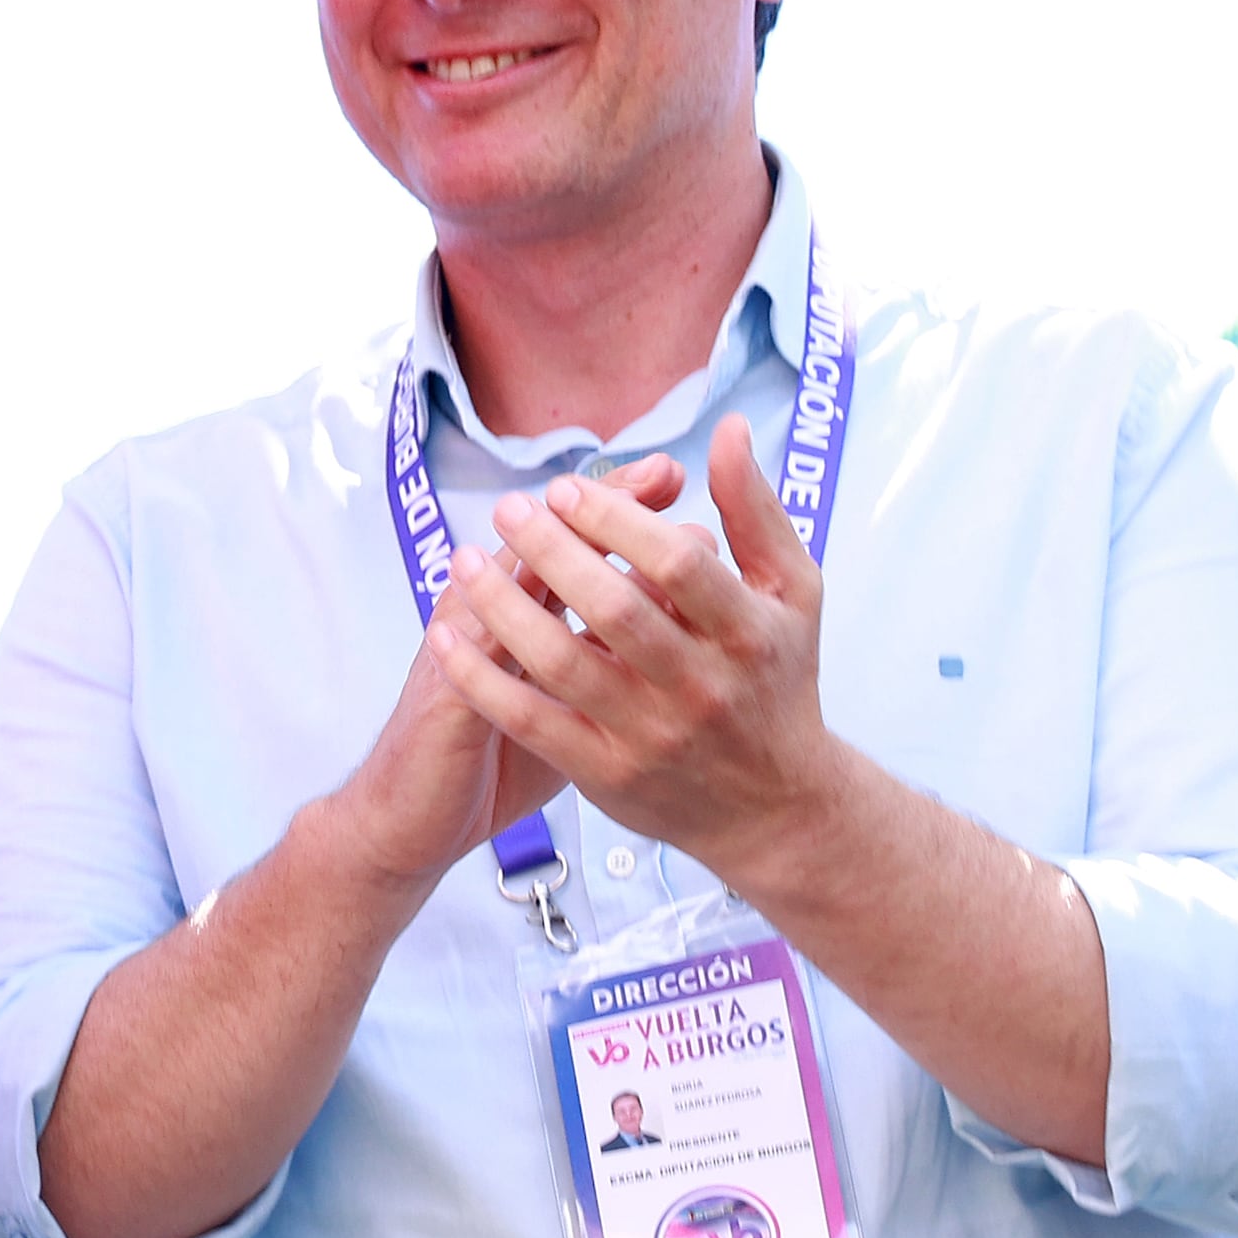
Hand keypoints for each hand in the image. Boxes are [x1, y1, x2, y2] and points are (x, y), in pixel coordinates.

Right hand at [325, 454, 682, 890]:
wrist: (412, 815)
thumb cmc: (497, 758)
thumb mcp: (563, 701)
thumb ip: (608, 657)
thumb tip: (678, 620)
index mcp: (525, 613)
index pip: (579, 546)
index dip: (625, 510)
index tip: (674, 478)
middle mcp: (491, 613)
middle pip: (554, 542)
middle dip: (610, 505)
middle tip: (662, 473)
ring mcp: (465, 645)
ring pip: (517, 577)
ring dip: (568, 540)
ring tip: (620, 512)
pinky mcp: (450, 687)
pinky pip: (481, 641)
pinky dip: (513, 610)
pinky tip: (555, 592)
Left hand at [439, 415, 855, 880]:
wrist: (778, 808)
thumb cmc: (776, 679)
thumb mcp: (791, 592)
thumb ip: (755, 510)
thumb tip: (728, 429)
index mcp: (749, 633)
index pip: (677, 562)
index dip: (615, 518)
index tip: (566, 488)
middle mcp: (703, 687)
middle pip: (614, 608)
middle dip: (551, 550)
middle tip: (508, 508)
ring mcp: (653, 735)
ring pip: (563, 663)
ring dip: (502, 607)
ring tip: (464, 559)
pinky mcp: (608, 774)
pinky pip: (531, 722)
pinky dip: (482, 679)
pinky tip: (445, 636)